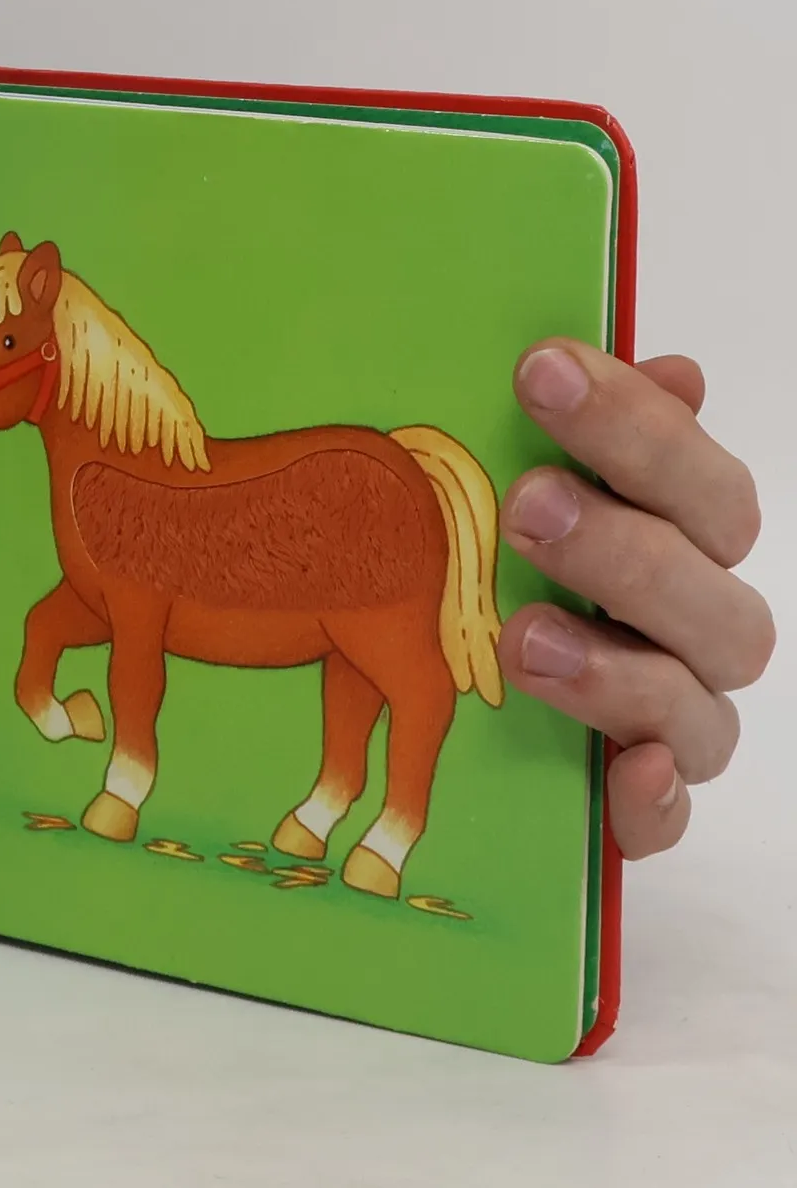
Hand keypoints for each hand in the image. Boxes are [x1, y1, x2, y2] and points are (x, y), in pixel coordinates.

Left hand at [499, 341, 773, 858]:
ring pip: (695, 702)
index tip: (540, 369)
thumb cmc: (509, 566)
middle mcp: (695, 630)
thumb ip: (591, 433)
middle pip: (711, 592)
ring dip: (617, 670)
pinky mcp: (638, 804)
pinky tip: (625, 771)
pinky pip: (666, 818)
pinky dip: (652, 801)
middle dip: (623, 546)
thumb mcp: (520, 490)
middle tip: (528, 505)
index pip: (699, 480)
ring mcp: (676, 720)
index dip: (635, 423)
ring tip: (526, 637)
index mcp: (683, 541)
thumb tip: (674, 369)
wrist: (476, 699)